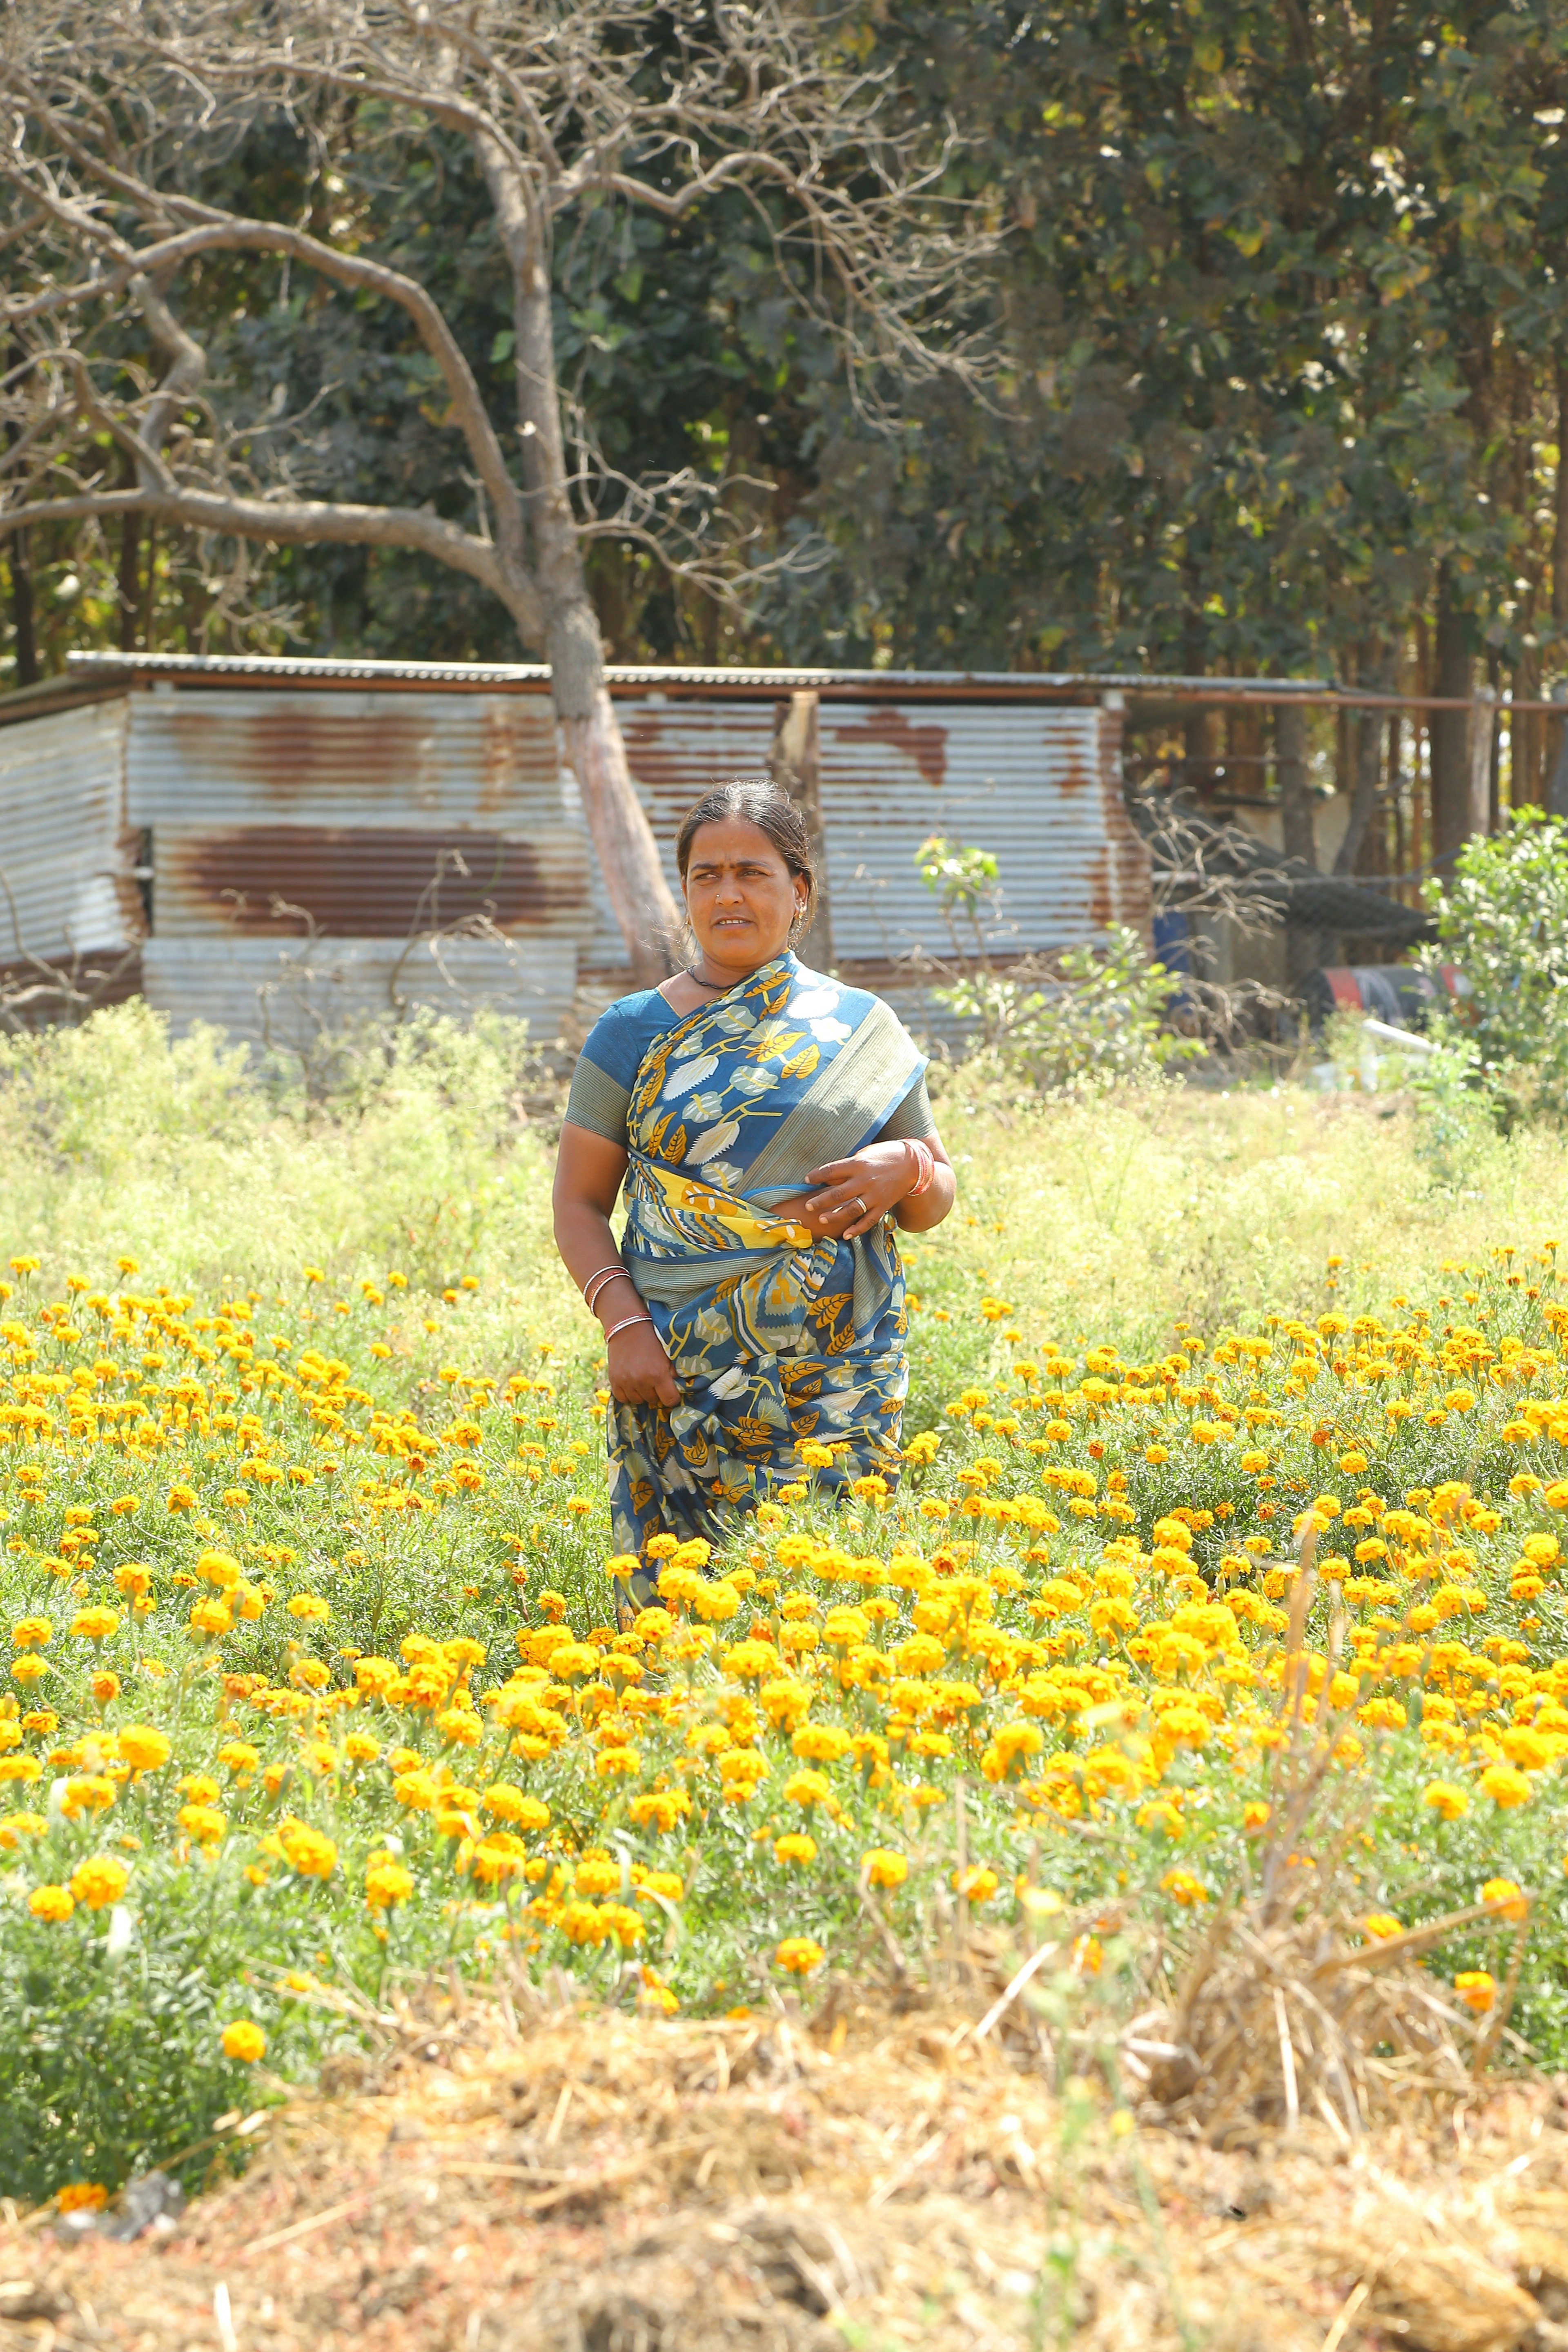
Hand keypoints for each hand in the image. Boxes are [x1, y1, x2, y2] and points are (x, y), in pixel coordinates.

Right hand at [607, 1320, 680, 1407]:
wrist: (628, 1326)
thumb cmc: (652, 1339)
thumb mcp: (668, 1354)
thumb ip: (675, 1373)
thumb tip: (681, 1388)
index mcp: (658, 1374)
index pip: (669, 1400)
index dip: (672, 1397)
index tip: (671, 1391)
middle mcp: (641, 1381)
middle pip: (653, 1400)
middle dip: (656, 1393)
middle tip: (655, 1380)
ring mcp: (626, 1382)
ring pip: (638, 1401)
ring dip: (642, 1393)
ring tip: (643, 1379)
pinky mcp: (614, 1380)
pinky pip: (622, 1398)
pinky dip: (628, 1393)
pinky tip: (631, 1383)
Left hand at [776, 1141, 918, 1241]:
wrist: (913, 1164)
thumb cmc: (885, 1155)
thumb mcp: (865, 1154)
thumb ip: (848, 1166)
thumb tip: (829, 1177)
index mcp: (858, 1164)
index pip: (831, 1170)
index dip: (817, 1175)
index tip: (807, 1179)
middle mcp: (865, 1180)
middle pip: (838, 1193)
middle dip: (821, 1201)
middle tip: (808, 1207)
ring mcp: (875, 1195)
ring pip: (851, 1209)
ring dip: (835, 1216)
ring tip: (822, 1220)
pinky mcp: (883, 1206)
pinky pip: (869, 1220)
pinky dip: (857, 1229)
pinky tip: (846, 1235)